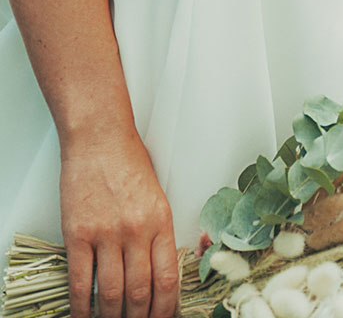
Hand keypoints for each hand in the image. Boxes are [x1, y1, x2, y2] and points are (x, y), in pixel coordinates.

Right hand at [60, 131, 177, 317]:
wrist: (99, 137)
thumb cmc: (128, 161)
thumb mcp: (156, 195)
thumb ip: (157, 232)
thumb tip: (156, 271)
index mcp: (161, 220)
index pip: (168, 278)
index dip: (165, 308)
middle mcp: (137, 230)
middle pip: (140, 292)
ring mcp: (107, 233)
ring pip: (111, 292)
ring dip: (111, 317)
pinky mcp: (79, 234)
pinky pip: (81, 281)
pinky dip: (81, 306)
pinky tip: (83, 316)